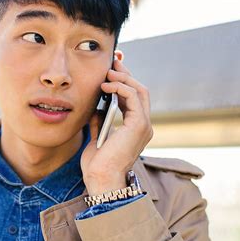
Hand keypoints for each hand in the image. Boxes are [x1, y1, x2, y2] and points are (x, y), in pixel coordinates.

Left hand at [81, 51, 152, 195]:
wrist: (101, 178)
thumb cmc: (98, 163)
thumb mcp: (97, 135)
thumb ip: (99, 120)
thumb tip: (95, 106)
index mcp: (135, 127)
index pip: (133, 97)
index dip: (124, 81)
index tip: (111, 68)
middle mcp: (143, 125)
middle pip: (140, 90)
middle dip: (126, 74)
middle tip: (112, 61)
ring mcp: (144, 125)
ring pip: (140, 91)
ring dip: (123, 78)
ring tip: (108, 70)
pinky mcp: (139, 125)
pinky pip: (134, 98)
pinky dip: (121, 88)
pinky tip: (107, 85)